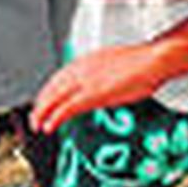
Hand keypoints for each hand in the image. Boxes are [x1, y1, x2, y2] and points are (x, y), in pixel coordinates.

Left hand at [30, 42, 170, 134]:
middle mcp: (82, 68)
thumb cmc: (142, 64)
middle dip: (40, 103)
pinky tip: (50, 126)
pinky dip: (55, 117)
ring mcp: (87, 80)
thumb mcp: (114, 65)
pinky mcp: (93, 93)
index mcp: (87, 60)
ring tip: (37, 124)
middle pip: (52, 87)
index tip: (43, 101)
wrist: (153, 60)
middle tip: (34, 116)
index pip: (58, 76)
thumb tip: (98, 86)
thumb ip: (100, 75)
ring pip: (55, 98)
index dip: (47, 91)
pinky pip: (67, 107)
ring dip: (43, 112)